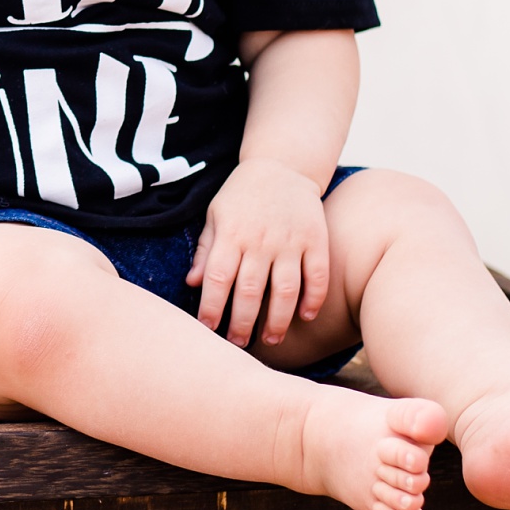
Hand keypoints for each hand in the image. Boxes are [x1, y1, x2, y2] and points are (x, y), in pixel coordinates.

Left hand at [187, 162, 331, 346]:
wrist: (282, 166)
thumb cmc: (242, 195)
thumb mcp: (216, 215)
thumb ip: (205, 250)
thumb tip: (192, 284)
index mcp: (231, 234)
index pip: (217, 278)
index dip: (211, 308)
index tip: (208, 329)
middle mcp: (260, 239)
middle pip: (250, 291)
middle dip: (243, 324)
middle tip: (239, 344)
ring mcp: (290, 240)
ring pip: (285, 289)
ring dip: (278, 320)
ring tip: (271, 339)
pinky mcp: (316, 239)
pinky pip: (317, 275)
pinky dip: (313, 299)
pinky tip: (306, 316)